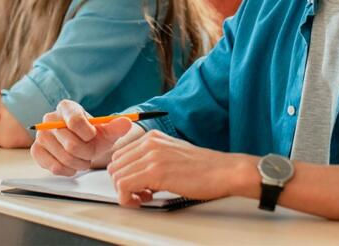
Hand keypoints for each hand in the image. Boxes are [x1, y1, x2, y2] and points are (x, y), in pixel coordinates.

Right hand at [30, 100, 135, 175]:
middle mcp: (49, 118)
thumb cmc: (93, 136)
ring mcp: (41, 135)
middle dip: (87, 153)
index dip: (89, 134)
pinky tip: (72, 165)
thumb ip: (117, 126)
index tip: (93, 136)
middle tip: (90, 152)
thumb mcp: (107, 130)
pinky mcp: (36, 150)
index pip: (76, 121)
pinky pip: (54, 167)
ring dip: (79, 163)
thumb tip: (127, 122)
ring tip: (82, 158)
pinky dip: (67, 170)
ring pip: (64, 157)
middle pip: (71, 144)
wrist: (81, 145)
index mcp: (66, 107)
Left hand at [107, 130, 253, 206]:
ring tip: (143, 197)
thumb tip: (136, 174)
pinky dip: (128, 198)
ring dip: (125, 192)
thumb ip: (152, 159)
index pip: (120, 155)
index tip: (136, 185)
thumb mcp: (173, 154)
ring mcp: (152, 156)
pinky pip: (124, 186)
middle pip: (115, 165)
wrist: (224, 171)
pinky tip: (143, 200)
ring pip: (117, 176)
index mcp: (152, 137)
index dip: (124, 174)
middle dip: (122, 183)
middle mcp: (149, 143)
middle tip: (139, 193)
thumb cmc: (204, 168)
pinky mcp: (155, 172)